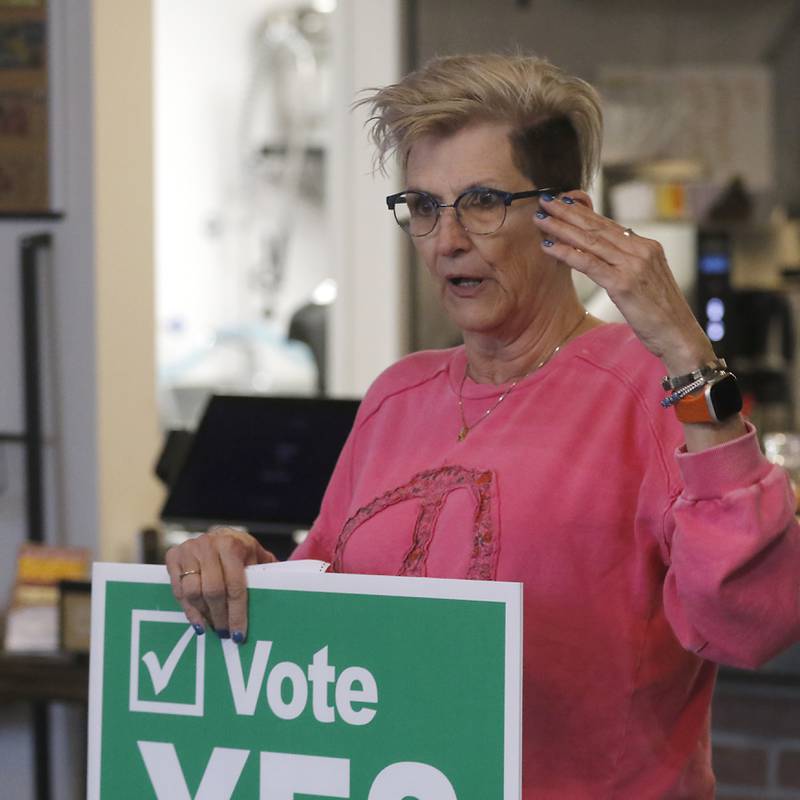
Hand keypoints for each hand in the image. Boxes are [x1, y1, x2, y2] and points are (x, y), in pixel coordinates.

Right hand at [165, 526, 276, 642]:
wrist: (218, 533)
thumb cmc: (241, 549)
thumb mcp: (256, 554)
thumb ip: (266, 570)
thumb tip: (285, 588)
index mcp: (231, 545)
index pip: (234, 586)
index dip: (237, 613)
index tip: (238, 634)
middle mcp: (208, 545)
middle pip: (212, 592)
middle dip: (220, 617)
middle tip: (225, 633)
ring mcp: (188, 550)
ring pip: (192, 592)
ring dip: (202, 615)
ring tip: (212, 628)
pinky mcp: (173, 556)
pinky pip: (178, 590)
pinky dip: (187, 608)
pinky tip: (198, 620)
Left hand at [533, 192, 715, 375]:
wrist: (680, 336)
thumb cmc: (661, 314)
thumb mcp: (646, 281)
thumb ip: (628, 264)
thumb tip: (606, 253)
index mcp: (648, 247)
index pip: (609, 225)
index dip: (583, 212)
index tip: (563, 201)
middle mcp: (642, 251)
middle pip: (597, 227)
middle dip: (568, 212)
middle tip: (545, 200)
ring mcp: (633, 266)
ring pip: (590, 241)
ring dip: (561, 227)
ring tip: (540, 217)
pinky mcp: (623, 284)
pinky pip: (589, 264)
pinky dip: (566, 252)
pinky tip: (548, 246)